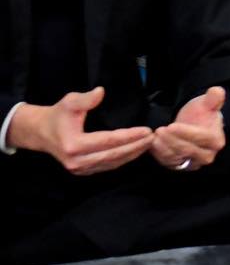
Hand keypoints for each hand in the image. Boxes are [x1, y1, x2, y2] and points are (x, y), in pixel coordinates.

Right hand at [9, 87, 154, 175]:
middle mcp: (77, 161)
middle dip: (136, 146)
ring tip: (149, 143)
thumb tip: (100, 92)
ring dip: (133, 154)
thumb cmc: (58, 115)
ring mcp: (80, 169)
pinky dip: (124, 159)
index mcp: (73, 145)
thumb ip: (86, 99)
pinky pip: (108, 166)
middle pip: (114, 155)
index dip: (129, 136)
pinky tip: (136, 151)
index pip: (108, 141)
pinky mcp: (83, 171)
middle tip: (154, 137)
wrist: (41, 132)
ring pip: (113, 163)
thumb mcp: (69, 102)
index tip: (147, 130)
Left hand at [148, 86, 226, 170]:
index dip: (186, 133)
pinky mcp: (180, 166)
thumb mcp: (207, 104)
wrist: (194, 126)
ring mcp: (193, 163)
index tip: (172, 126)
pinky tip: (153, 142)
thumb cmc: (201, 116)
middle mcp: (207, 155)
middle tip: (160, 130)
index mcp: (216, 141)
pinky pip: (168, 162)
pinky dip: (159, 153)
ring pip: (176, 157)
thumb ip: (213, 98)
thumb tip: (217, 91)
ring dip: (163, 147)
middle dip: (172, 140)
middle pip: (188, 150)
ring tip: (156, 135)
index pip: (201, 138)